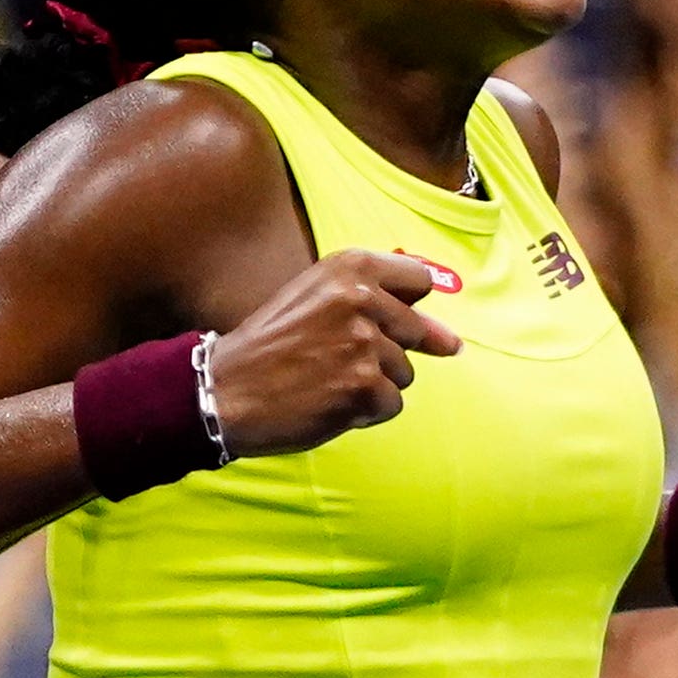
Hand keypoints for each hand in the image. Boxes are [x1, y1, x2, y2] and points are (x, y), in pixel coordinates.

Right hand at [202, 249, 463, 456]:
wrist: (225, 390)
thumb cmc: (271, 345)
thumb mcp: (316, 297)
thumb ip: (379, 303)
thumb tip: (453, 341)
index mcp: (350, 266)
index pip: (420, 279)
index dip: (406, 305)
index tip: (383, 320)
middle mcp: (361, 298)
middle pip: (414, 332)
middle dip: (385, 352)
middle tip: (335, 358)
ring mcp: (364, 343)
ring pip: (404, 373)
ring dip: (372, 384)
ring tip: (326, 380)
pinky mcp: (363, 387)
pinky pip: (391, 405)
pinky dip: (365, 411)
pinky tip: (329, 403)